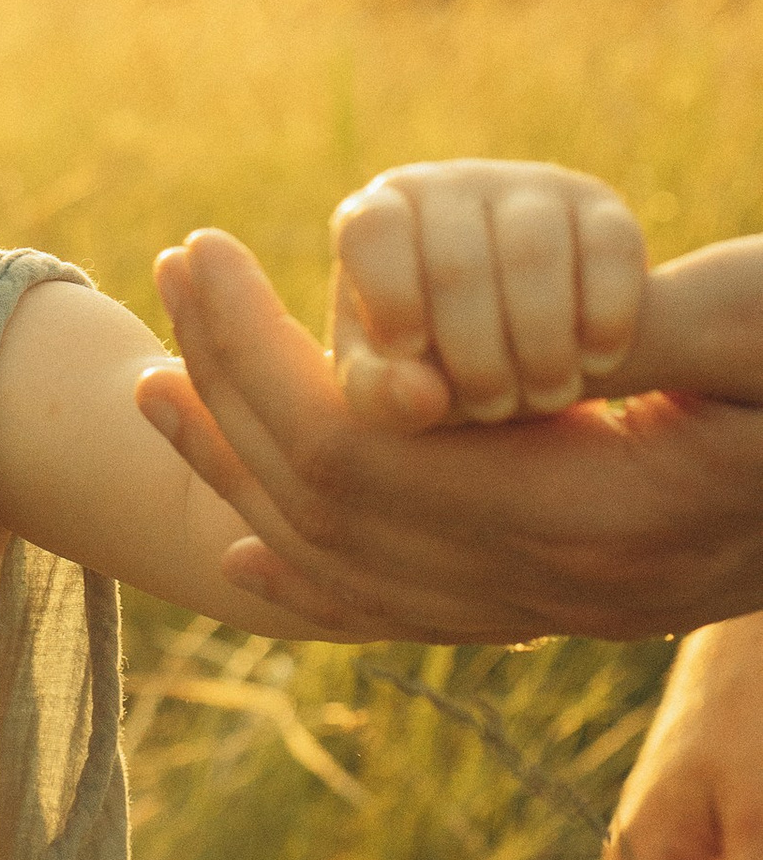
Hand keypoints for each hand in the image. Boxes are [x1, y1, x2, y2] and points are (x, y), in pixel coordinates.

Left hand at [136, 226, 762, 638]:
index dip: (260, 357)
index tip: (205, 248)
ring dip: (238, 474)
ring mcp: (565, 611)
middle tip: (165, 275)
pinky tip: (247, 539)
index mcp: (596, 517)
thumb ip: (642, 330)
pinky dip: (311, 570)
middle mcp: (562, 589)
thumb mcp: (760, 326)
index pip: (364, 452)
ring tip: (156, 386)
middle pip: (332, 512)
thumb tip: (513, 348)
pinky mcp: (572, 600)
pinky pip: (407, 611)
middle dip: (226, 395)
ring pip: (352, 571)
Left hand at [331, 160, 647, 430]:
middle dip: (477, 354)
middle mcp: (451, 186)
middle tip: (493, 409)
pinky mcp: (600, 206)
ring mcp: (529, 187)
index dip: (389, 294)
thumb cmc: (427, 359)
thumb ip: (380, 394)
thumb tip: (421, 397)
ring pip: (534, 252)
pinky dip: (606, 313)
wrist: (514, 340)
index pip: (372, 230)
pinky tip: (599, 361)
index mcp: (381, 216)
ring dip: (543, 341)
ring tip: (547, 397)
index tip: (408, 350)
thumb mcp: (387, 384)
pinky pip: (609, 247)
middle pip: (458, 263)